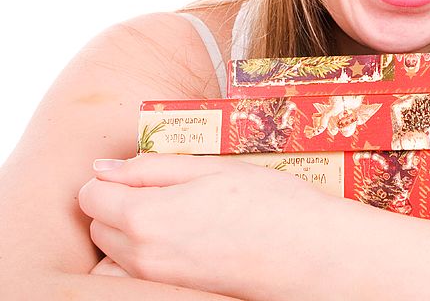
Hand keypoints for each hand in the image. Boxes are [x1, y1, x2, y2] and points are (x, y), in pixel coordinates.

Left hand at [78, 154, 339, 299]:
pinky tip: (185, 241)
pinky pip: (138, 274)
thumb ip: (150, 168)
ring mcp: (157, 281)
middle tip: (165, 189)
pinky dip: (145, 258)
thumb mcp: (212, 168)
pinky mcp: (176, 293)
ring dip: (130, 232)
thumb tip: (103, 168)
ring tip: (175, 215)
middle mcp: (141, 256)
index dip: (112, 177)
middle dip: (118, 204)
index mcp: (144, 216)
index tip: (143, 171)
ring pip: (115, 253)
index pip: (89, 195)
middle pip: (98, 226)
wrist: (313, 254)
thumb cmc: (272, 203)